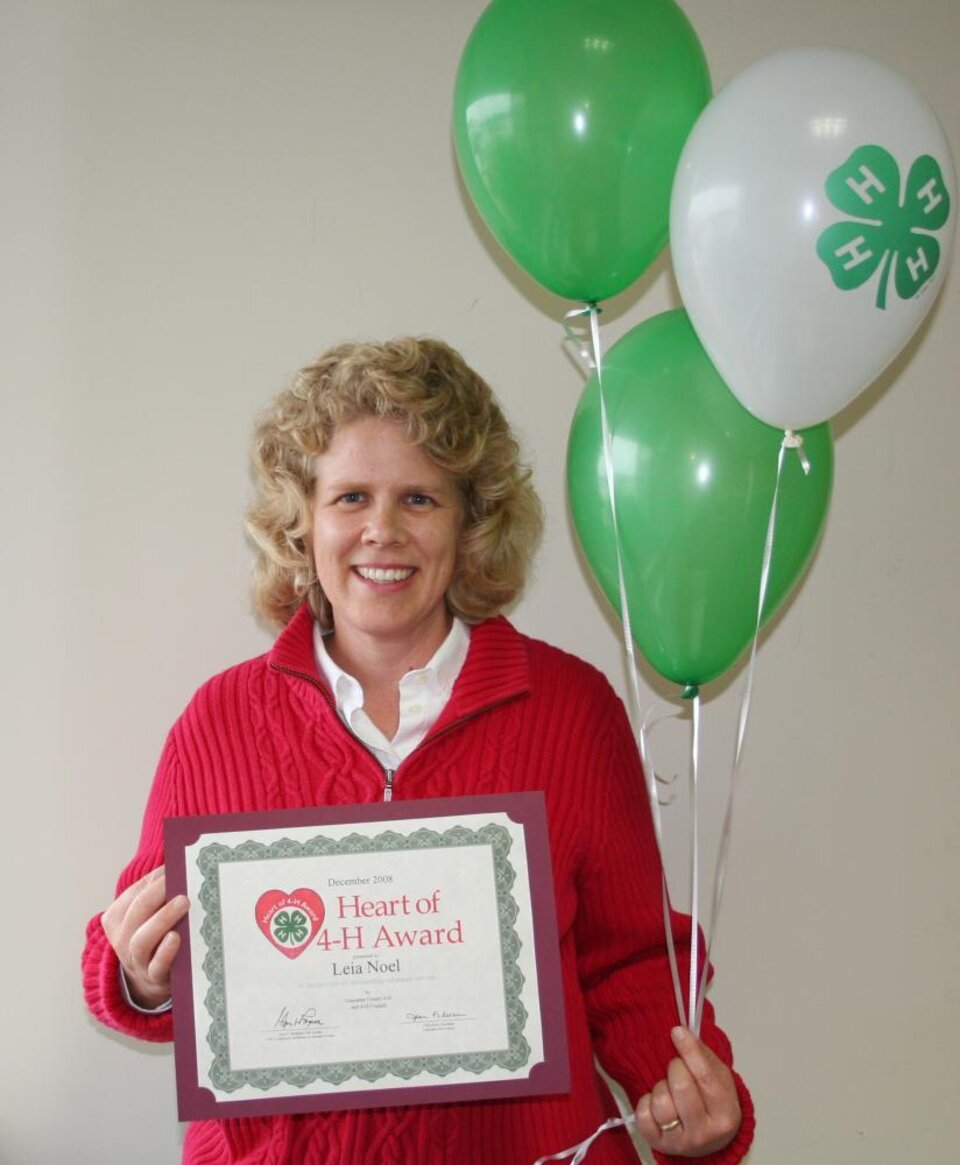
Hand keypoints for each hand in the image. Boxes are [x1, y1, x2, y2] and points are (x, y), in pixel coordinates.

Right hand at [101, 866, 189, 1008]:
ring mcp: (136, 961)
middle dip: (157, 894)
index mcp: (116, 919)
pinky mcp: (154, 977)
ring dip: (163, 919)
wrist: (149, 981)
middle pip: (135, 914)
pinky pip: (156, 966)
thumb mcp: (147, 915)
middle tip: (180, 881)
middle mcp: (122, 940)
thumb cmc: (154, 936)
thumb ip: (157, 893)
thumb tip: (179, 864)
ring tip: (184, 902)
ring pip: (141, 940)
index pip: (132, 895)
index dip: (153, 880)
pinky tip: (177, 937)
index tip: (174, 866)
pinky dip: (165, 952)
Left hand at [634, 1026, 740, 1157]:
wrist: (708, 1139)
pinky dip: (646, 1101)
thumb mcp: (719, 1077)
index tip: (677, 1032)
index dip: (690, 1051)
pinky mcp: (658, 1145)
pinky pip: (642, 1114)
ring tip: (669, 1089)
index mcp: (726, 1114)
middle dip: (675, 1068)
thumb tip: (681, 1033)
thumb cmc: (712, 1101)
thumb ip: (703, 1055)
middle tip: (678, 1068)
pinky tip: (656, 1102)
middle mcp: (705, 1134)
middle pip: (681, 1087)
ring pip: (661, 1102)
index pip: (706, 1077)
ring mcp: (681, 1143)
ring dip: (661, 1087)